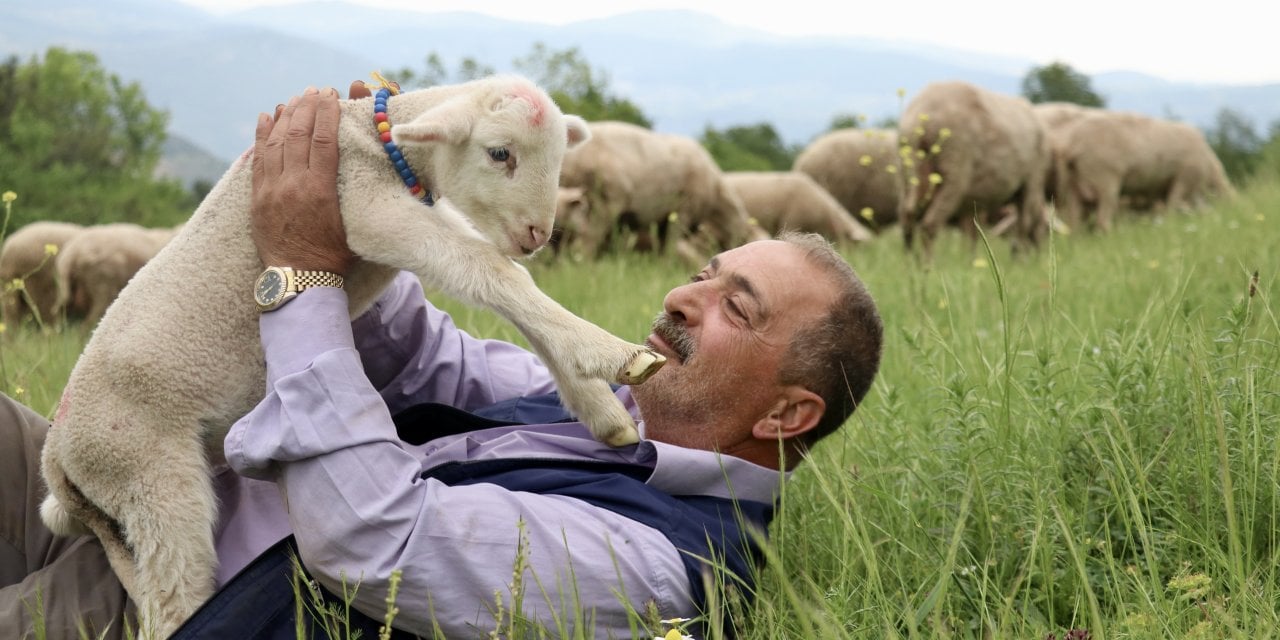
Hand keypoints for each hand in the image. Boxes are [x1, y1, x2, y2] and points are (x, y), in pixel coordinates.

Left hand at [250, 86, 354, 274]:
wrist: (300, 281)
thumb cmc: (335, 257)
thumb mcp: (354, 224)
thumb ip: (356, 194)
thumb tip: (374, 169)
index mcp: (320, 191)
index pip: (324, 141)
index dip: (327, 114)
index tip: (331, 95)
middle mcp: (293, 185)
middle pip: (299, 135)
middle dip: (307, 108)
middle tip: (315, 91)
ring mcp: (271, 190)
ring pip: (276, 142)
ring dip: (286, 116)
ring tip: (295, 98)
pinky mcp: (258, 197)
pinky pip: (258, 158)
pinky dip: (262, 135)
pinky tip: (267, 116)